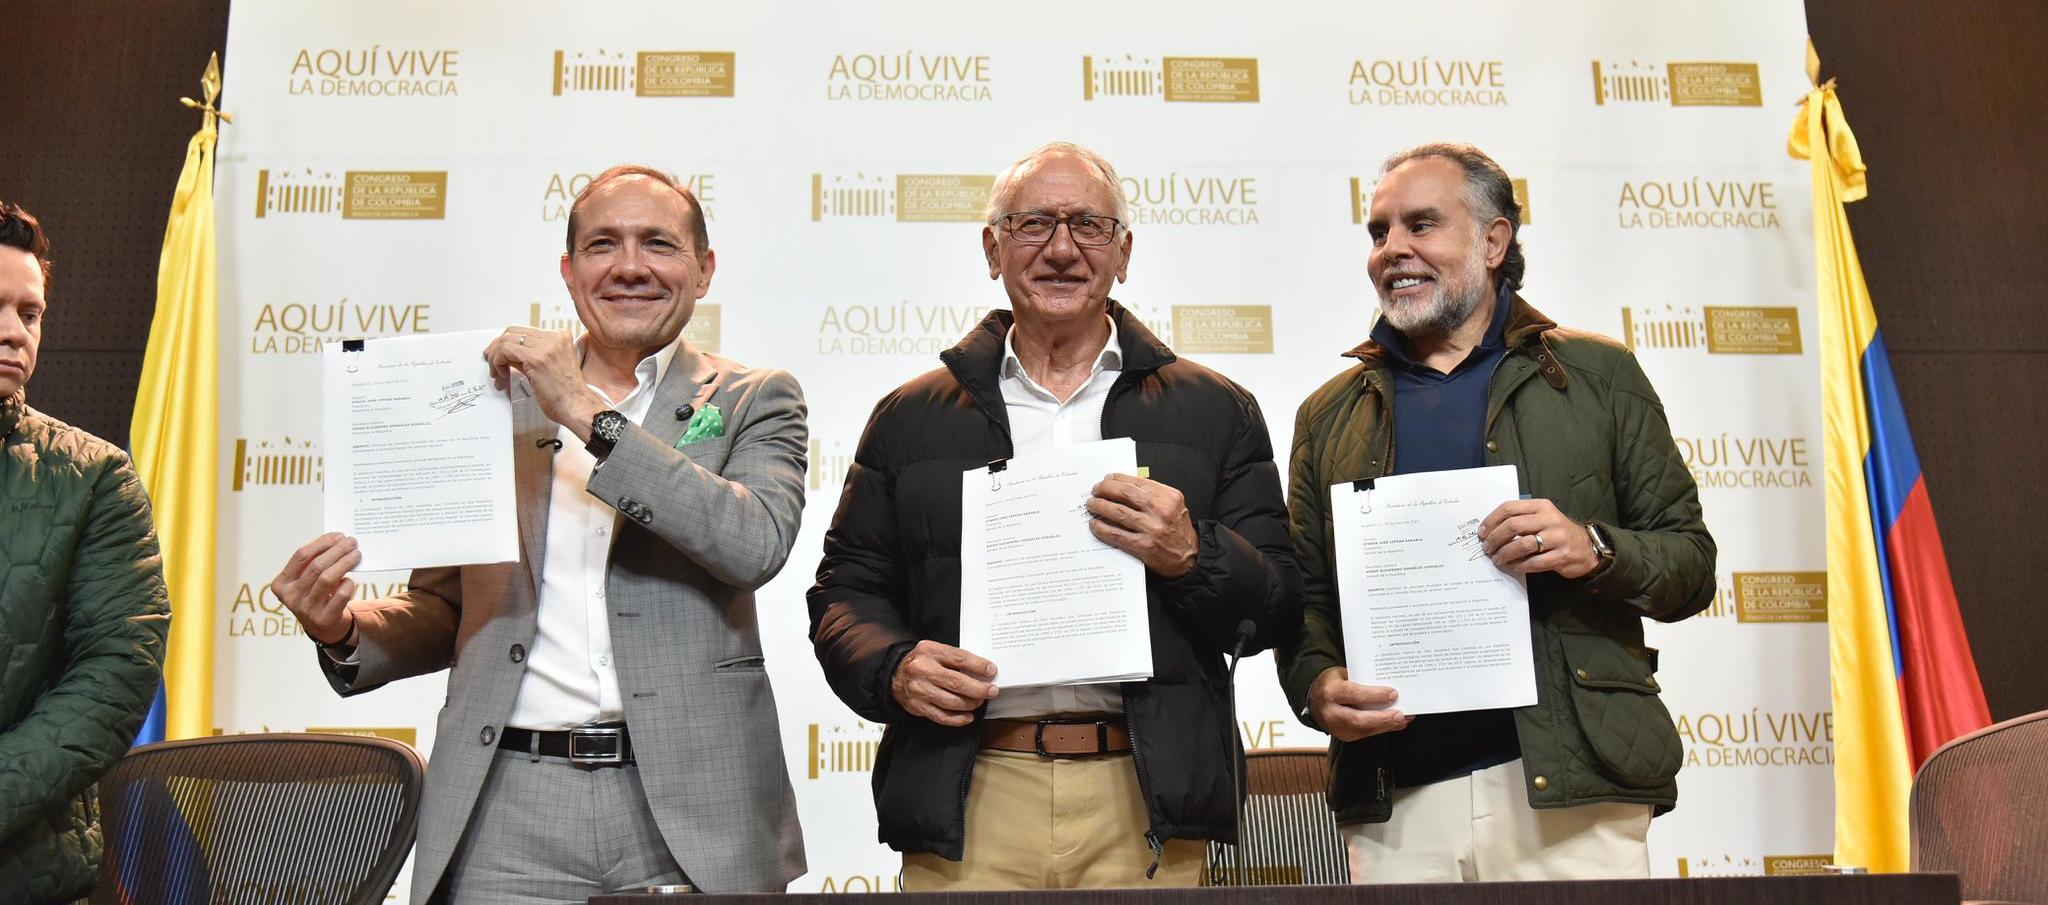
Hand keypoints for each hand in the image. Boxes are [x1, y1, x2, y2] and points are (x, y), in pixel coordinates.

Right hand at [271, 533, 361, 644]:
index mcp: (281, 583)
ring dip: (345, 563)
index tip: (339, 536)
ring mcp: (305, 609)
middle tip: (352, 542)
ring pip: (327, 578)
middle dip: (337, 551)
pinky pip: (339, 595)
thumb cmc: (317, 595)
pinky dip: (348, 584)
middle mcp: (290, 597)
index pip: (301, 556)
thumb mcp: (308, 580)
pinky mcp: (323, 618)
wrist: (324, 627)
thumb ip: (316, 562)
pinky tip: (351, 580)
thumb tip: (340, 541)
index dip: (322, 543)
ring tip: (356, 555)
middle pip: (316, 566)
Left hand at [483, 326, 606, 440]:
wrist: (577, 407)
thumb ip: (530, 356)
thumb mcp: (549, 367)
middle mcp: (554, 337)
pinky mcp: (536, 358)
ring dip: (495, 356)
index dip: (506, 342)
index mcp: (560, 336)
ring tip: (496, 373)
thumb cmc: (566, 394)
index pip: (524, 330)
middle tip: (491, 362)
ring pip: (506, 339)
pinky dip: (497, 361)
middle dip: (496, 346)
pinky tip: (501, 375)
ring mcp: (546, 346)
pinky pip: (505, 350)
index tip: (498, 355)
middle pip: (512, 331)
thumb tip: (507, 355)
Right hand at [891, 641, 999, 726]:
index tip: (991, 670)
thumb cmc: (921, 662)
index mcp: (929, 651)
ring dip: (970, 704)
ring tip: (979, 701)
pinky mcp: (917, 706)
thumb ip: (954, 659)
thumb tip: (982, 671)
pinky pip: (942, 716)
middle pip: (957, 682)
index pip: (959, 658)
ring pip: (951, 702)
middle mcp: (922, 670)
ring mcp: (919, 690)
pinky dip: (958, 719)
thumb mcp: (935, 651)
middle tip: (992, 691)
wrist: (894, 674)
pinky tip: (968, 716)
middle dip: (979, 689)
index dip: (978, 665)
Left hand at [1086, 473, 1198, 577]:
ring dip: (1100, 506)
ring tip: (1092, 505)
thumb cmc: (1178, 531)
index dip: (1118, 479)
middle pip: (1125, 493)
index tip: (1107, 479)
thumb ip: (1153, 494)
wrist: (1190, 557)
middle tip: (1096, 490)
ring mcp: (1152, 529)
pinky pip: (1117, 534)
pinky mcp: (1144, 546)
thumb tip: (1124, 485)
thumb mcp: (1173, 505)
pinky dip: (1102, 528)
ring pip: (1118, 512)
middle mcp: (1161, 511)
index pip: (1137, 482)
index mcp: (1169, 497)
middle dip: (1106, 489)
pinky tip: (1095, 524)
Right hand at [1310, 667, 1410, 741]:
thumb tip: (1389, 687)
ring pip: (1363, 730)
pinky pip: (1365, 734)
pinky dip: (1382, 728)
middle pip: (1358, 719)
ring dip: (1386, 725)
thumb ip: (1362, 682)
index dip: (1375, 696)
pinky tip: (1394, 723)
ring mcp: (1335, 727)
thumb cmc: (1333, 683)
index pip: (1354, 695)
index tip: (1393, 693)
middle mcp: (1330, 712)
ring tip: (1403, 719)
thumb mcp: (1343, 675)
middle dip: (1382, 718)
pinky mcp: (1343, 736)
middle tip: (1401, 715)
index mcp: (1330, 692)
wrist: (1314, 698)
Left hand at [1479, 499, 1601, 578]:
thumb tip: (1490, 529)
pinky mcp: (1561, 556)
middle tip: (1487, 548)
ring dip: (1504, 554)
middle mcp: (1549, 519)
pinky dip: (1520, 565)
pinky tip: (1513, 566)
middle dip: (1495, 538)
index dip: (1491, 520)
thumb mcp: (1542, 517)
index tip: (1482, 532)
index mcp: (1541, 506)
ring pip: (1521, 545)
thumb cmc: (1557, 532)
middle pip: (1513, 526)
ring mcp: (1557, 538)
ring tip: (1498, 559)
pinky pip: (1534, 562)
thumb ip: (1521, 518)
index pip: (1509, 508)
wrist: (1586, 547)